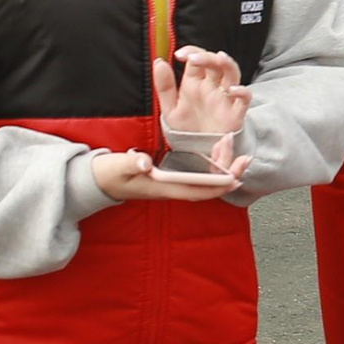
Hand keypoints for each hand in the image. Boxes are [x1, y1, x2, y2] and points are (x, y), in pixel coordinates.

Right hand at [93, 146, 249, 202]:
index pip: (198, 191)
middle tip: (245, 158)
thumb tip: (145, 163)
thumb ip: (131, 164)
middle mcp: (173, 189)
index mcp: (164, 188)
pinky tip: (219, 154)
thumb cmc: (109, 174)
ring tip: (237, 153)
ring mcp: (173, 184)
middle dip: (229, 176)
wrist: (98, 181)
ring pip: (205, 182)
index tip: (236, 175)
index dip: (219, 185)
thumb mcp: (117, 167)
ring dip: (222, 169)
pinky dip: (211, 165)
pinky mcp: (171, 178)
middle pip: (208, 188)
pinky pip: (197, 175)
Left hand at [156, 49, 249, 139]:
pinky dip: (242, 91)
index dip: (190, 52)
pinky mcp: (235, 113)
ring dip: (227, 64)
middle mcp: (212, 87)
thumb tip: (158, 61)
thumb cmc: (187, 130)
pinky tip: (233, 89)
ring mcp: (225, 98)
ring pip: (232, 73)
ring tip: (219, 58)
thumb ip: (164, 87)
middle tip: (193, 58)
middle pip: (215, 62)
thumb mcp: (170, 109)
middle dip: (206, 56)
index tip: (179, 54)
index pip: (196, 59)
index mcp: (195, 83)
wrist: (199, 154)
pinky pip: (245, 98)